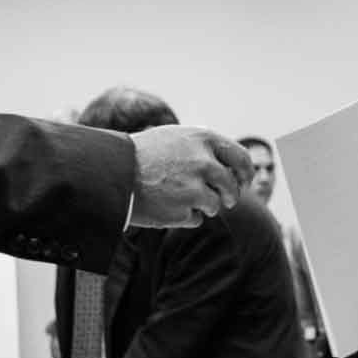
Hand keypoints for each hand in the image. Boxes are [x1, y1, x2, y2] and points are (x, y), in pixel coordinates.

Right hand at [128, 127, 255, 227]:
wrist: (112, 172)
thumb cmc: (142, 154)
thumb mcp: (175, 138)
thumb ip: (204, 148)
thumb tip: (233, 166)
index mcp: (204, 139)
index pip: (241, 158)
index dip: (246, 173)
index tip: (244, 181)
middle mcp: (204, 162)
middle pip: (232, 186)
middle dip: (230, 196)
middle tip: (225, 200)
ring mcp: (195, 188)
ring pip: (215, 205)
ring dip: (203, 206)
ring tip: (176, 197)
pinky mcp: (184, 211)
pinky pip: (196, 219)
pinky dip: (185, 217)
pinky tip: (164, 205)